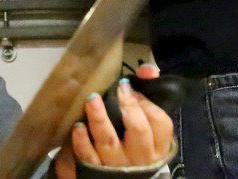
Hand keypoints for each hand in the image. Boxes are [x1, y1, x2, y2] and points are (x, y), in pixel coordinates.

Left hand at [52, 65, 174, 177]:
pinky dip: (82, 142)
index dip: (146, 101)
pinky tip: (78, 127)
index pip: (159, 120)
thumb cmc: (138, 148)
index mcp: (157, 146)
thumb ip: (151, 95)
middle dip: (127, 105)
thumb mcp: (151, 129)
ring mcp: (117, 166)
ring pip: (109, 141)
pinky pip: (87, 158)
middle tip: (118, 88)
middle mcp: (139, 156)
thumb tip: (148, 68)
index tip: (133, 89)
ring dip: (99, 119)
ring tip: (92, 100)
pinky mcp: (96, 174)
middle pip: (138, 128)